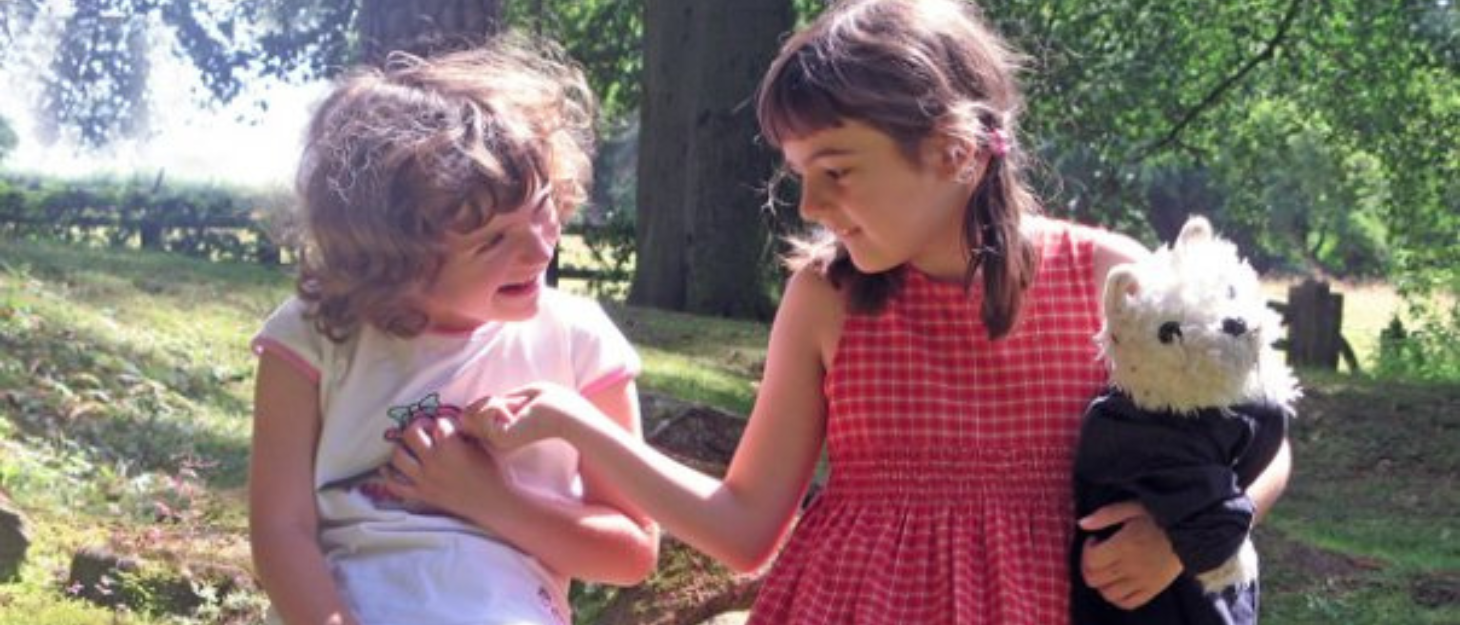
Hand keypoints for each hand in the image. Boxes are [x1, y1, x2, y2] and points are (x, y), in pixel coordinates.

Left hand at [384, 416, 514, 516]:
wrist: (496, 502)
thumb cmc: (494, 471)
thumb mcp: (484, 444)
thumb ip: (466, 431)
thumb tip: (454, 421)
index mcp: (450, 446)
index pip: (438, 422)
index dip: (443, 421)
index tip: (447, 425)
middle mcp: (432, 461)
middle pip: (410, 434)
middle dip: (417, 426)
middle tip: (425, 428)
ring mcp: (425, 479)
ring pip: (398, 457)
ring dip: (402, 447)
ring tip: (409, 446)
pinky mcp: (423, 495)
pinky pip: (397, 486)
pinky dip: (389, 477)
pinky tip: (387, 469)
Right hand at [463, 383, 600, 451]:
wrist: (566, 413)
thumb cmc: (548, 401)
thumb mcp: (516, 398)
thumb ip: (491, 404)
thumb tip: (464, 412)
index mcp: (499, 433)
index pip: (472, 415)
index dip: (484, 403)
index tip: (507, 403)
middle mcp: (495, 441)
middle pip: (467, 413)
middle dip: (490, 401)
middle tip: (518, 406)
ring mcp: (496, 442)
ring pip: (473, 411)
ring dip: (498, 401)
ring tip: (521, 409)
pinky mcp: (500, 439)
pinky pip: (485, 410)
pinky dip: (501, 404)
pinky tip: (520, 413)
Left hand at [1079, 501, 1181, 609]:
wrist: (1193, 533)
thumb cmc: (1160, 517)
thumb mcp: (1132, 507)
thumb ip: (1105, 515)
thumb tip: (1082, 523)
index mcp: (1125, 545)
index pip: (1091, 560)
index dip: (1086, 550)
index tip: (1096, 540)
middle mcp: (1132, 567)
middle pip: (1094, 579)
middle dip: (1089, 566)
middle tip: (1097, 555)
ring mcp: (1142, 581)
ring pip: (1108, 594)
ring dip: (1101, 582)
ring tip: (1107, 568)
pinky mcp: (1153, 589)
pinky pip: (1127, 603)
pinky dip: (1117, 597)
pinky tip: (1118, 582)